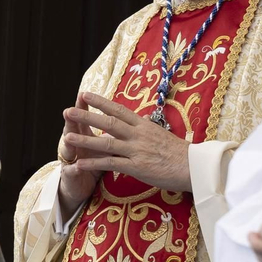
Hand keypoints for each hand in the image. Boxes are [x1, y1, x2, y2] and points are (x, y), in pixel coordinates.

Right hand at [57, 92, 104, 214]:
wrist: (81, 185)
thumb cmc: (95, 162)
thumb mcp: (106, 147)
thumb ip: (114, 133)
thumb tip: (128, 118)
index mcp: (86, 135)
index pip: (86, 118)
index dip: (85, 107)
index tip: (85, 95)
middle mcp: (76, 144)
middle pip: (74, 129)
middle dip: (73, 121)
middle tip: (69, 110)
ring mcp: (72, 159)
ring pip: (68, 149)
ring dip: (69, 144)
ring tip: (68, 138)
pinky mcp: (71, 175)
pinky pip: (72, 171)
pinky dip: (74, 169)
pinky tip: (76, 167)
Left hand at [60, 92, 191, 193]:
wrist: (195, 166)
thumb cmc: (181, 153)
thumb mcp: (162, 135)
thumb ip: (147, 130)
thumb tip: (139, 124)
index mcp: (144, 125)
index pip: (119, 110)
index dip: (101, 102)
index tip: (86, 94)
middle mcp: (138, 134)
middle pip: (108, 123)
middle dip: (86, 116)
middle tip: (67, 110)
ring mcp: (137, 150)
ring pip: (106, 143)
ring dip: (85, 139)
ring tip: (67, 136)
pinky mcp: (137, 166)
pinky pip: (111, 164)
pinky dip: (94, 163)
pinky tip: (80, 163)